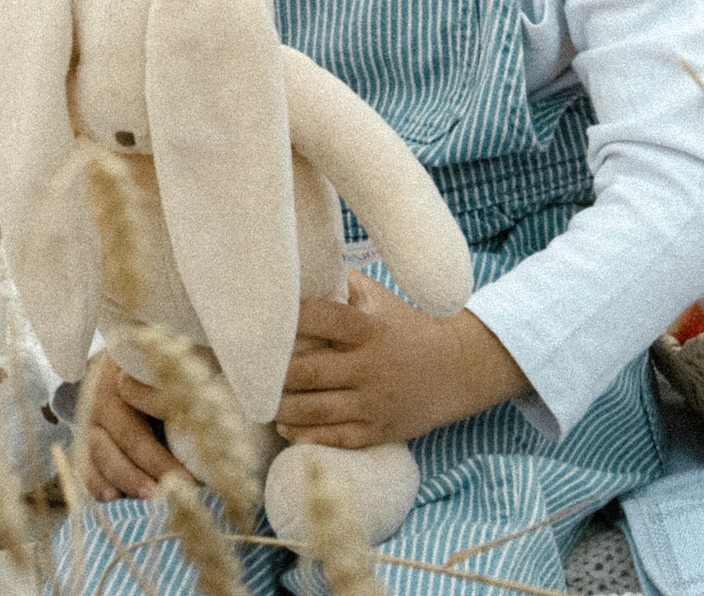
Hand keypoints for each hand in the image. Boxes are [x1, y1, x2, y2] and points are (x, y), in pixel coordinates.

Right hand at [75, 351, 192, 500]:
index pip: (142, 393)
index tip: (192, 432)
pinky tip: (112, 496)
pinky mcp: (87, 441)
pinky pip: (86, 464)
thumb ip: (190, 380)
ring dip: (126, 476)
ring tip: (151, 495)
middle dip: (152, 462)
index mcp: (126, 370)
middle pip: (124, 430)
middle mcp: (104, 394)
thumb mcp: (178, 364)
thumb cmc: (164, 370)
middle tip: (183, 484)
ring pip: (100, 450)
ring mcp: (91, 419)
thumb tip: (227, 397)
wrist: (126, 367)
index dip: (165, 416)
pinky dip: (96, 482)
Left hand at [271, 273, 528, 448]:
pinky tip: (285, 427)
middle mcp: (370, 366)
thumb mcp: (382, 299)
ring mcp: (374, 402)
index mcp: (369, 329)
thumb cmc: (407, 326)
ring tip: (259, 400)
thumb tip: (300, 266)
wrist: (459, 369)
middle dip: (273, 374)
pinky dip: (306, 435)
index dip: (289, 319)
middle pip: (308, 372)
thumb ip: (344, 285)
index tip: (258, 320)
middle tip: (244, 370)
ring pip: (316, 410)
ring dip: (281, 408)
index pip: (323, 318)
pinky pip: (335, 437)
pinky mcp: (378, 431)